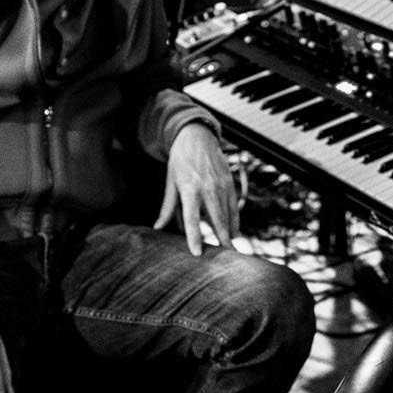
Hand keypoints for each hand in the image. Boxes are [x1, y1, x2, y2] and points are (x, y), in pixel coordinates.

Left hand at [155, 122, 239, 254]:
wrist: (197, 136)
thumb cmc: (180, 160)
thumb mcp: (171, 182)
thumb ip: (167, 207)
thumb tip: (157, 228)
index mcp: (190, 188)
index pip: (192, 218)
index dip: (194, 237)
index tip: (197, 253)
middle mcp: (208, 188)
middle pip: (216, 219)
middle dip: (221, 239)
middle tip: (224, 256)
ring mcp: (221, 185)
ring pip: (228, 214)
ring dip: (230, 232)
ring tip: (231, 249)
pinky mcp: (230, 182)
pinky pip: (234, 206)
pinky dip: (235, 220)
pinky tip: (235, 232)